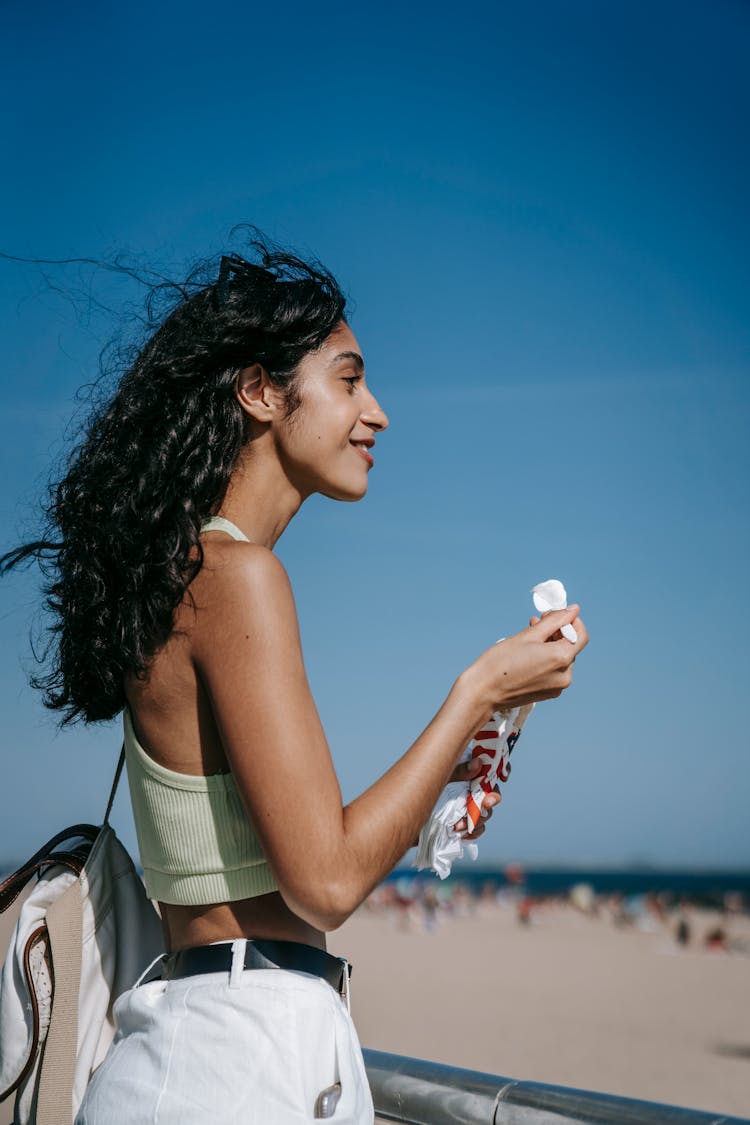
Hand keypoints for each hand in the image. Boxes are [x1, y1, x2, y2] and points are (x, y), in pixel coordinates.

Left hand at [410, 759, 500, 847]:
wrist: (400, 821)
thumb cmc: (415, 791)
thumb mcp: (437, 778)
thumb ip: (457, 771)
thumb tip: (478, 763)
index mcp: (463, 772)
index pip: (488, 767)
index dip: (500, 769)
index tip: (503, 776)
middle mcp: (466, 789)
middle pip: (490, 792)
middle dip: (491, 798)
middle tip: (487, 803)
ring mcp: (463, 808)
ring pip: (485, 813)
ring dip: (478, 819)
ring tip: (459, 824)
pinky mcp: (459, 825)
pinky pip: (475, 829)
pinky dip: (472, 832)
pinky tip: (461, 833)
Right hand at [461, 606, 588, 715]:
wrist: (483, 691)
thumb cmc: (501, 661)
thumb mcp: (528, 635)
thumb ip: (554, 621)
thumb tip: (573, 610)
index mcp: (561, 658)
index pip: (580, 635)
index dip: (571, 621)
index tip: (557, 613)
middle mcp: (565, 675)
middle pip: (570, 646)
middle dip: (557, 631)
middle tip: (538, 620)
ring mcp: (557, 687)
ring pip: (562, 658)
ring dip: (551, 644)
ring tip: (531, 634)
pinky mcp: (549, 693)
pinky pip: (555, 671)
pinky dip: (547, 659)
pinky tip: (530, 652)